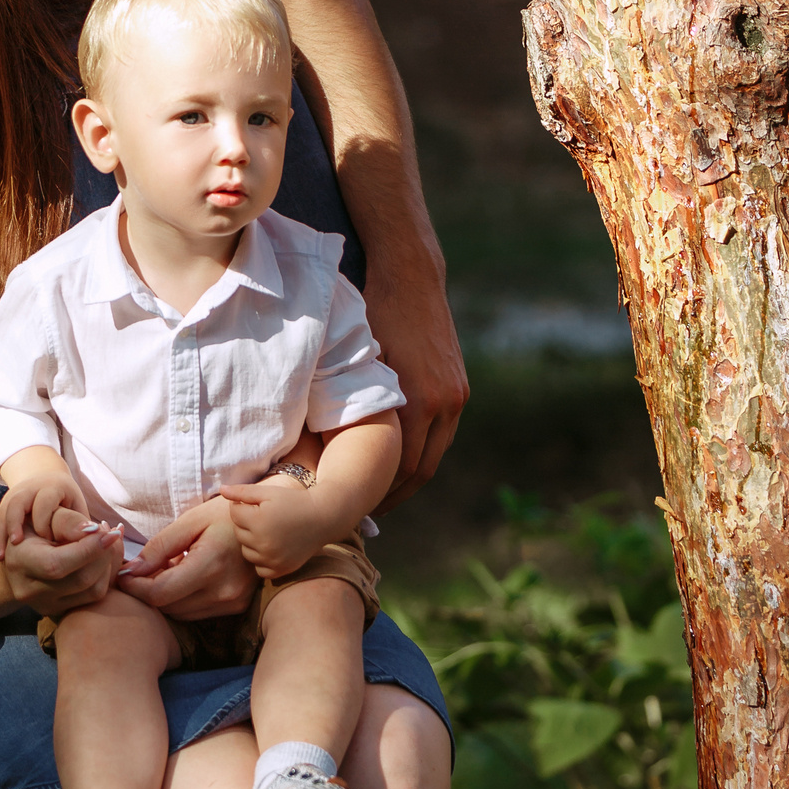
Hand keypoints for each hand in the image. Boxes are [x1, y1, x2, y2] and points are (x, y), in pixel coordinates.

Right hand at [0, 469, 88, 559]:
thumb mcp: (76, 511)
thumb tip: (93, 535)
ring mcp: (14, 495)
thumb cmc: (68, 505)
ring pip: (4, 510)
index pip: (46, 500)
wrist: (48, 487)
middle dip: (16, 523)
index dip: (44, 521)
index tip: (49, 541)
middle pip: (18, 502)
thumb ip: (79, 524)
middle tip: (20, 544)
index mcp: (54, 485)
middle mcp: (31, 487)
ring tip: (1, 556)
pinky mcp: (4, 506)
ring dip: (3, 532)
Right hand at [1, 503, 122, 616]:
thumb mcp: (44, 515)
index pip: (58, 564)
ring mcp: (45, 605)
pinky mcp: (60, 611)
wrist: (22, 551)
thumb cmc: (34, 526)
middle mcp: (29, 591)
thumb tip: (95, 531)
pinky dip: (105, 575)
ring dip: (108, 565)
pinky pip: (93, 597)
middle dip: (104, 555)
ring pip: (92, 592)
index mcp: (20, 563)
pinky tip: (103, 556)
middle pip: (81, 580)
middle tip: (112, 533)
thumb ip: (68, 521)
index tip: (109, 532)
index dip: (89, 549)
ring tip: (108, 542)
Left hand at [118, 499, 255, 622]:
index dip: (135, 587)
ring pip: (180, 613)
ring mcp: (233, 602)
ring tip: (166, 569)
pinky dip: (182, 599)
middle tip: (140, 569)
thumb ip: (159, 548)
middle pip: (167, 606)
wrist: (268, 523)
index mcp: (212, 564)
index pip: (160, 593)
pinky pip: (196, 612)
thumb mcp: (189, 521)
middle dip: (147, 591)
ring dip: (165, 597)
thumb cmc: (225, 515)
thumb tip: (131, 572)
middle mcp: (224, 591)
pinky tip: (184, 576)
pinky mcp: (236, 606)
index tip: (122, 574)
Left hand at [218, 477, 327, 578]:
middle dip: (247, 523)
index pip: (234, 513)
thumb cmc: (294, 502)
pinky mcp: (280, 570)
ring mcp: (271, 559)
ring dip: (252, 542)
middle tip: (264, 516)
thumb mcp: (268, 492)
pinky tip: (272, 547)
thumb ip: (242, 492)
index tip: (258, 504)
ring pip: (246, 552)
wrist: (323, 518)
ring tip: (269, 531)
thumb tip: (221, 490)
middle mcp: (263, 543)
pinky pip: (259, 569)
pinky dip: (262, 560)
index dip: (243, 505)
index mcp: (258, 521)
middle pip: (238, 533)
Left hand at [365, 248, 467, 502]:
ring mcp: (456, 396)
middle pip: (421, 470)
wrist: (412, 278)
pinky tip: (401, 457)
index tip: (356, 504)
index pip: (401, 469)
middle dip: (395, 493)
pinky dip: (424, 449)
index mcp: (418, 404)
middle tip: (368, 510)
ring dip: (411, 475)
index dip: (379, 492)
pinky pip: (443, 432)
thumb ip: (353, 403)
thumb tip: (327, 445)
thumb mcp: (357, 362)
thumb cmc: (373, 316)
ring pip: (436, 453)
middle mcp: (444, 404)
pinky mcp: (460, 387)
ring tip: (384, 490)